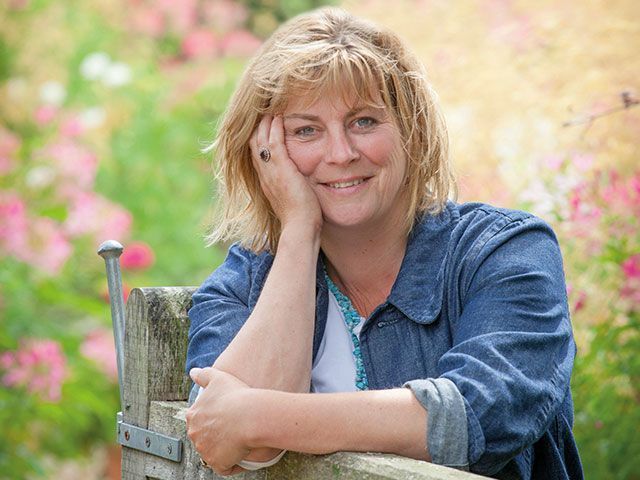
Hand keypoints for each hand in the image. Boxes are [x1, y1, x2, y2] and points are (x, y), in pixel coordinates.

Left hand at [186, 367, 283, 474]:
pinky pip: (224, 467)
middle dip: (215, 435)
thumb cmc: (235, 395)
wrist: (250, 416)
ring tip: (238, 441)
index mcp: (193, 415)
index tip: (225, 417)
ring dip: (223, 449)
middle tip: (233, 429)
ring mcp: (205, 451)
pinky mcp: (217, 463)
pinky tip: (241, 454)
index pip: (199, 421)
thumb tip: (192, 372)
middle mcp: (195, 435)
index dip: (212, 419)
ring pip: (212, 453)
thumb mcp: (217, 377)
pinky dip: (232, 463)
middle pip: (204, 438)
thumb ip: (203, 374)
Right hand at [250, 115, 321, 230]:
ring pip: (260, 141)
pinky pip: (274, 144)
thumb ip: (292, 185)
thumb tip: (301, 180)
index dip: (259, 138)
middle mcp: (264, 176)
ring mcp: (271, 173)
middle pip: (253, 144)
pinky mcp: (282, 171)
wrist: (300, 228)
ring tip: (271, 110)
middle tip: (264, 112)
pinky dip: (275, 129)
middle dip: (258, 127)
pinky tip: (280, 118)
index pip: (257, 154)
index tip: (264, 125)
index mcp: (266, 182)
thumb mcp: (293, 197)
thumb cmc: (302, 217)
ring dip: (265, 123)